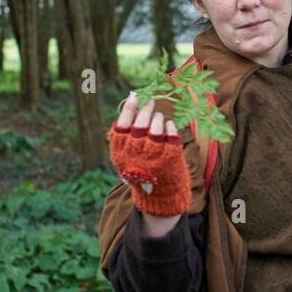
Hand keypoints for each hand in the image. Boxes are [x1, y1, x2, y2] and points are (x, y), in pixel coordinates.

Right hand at [109, 92, 190, 217]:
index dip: (129, 108)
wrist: (159, 196)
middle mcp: (135, 155)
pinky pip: (171, 135)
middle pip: (140, 125)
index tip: (135, 96)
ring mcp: (153, 157)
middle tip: (150, 102)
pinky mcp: (170, 158)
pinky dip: (170, 127)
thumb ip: (124, 137)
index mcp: (120, 154)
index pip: (122, 125)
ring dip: (157, 119)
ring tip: (158, 117)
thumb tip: (130, 105)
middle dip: (145, 110)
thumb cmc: (141, 171)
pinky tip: (169, 125)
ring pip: (156, 128)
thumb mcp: (125, 158)